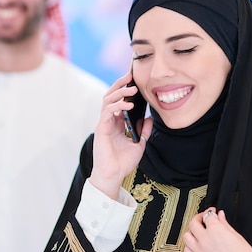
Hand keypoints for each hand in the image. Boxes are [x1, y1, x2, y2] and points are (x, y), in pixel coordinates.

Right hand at [89, 71, 152, 199]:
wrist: (113, 175)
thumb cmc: (123, 162)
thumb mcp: (140, 144)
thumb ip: (144, 131)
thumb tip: (150, 117)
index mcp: (117, 123)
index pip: (119, 101)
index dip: (125, 90)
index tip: (135, 81)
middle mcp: (109, 121)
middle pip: (111, 96)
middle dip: (120, 84)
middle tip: (130, 75)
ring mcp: (104, 123)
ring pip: (107, 100)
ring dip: (119, 92)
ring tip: (132, 89)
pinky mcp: (101, 128)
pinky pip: (107, 111)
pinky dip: (117, 105)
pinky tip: (128, 105)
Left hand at [183, 209, 251, 251]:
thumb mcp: (237, 236)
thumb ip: (225, 224)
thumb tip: (220, 216)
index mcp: (216, 230)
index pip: (207, 216)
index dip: (210, 212)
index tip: (212, 213)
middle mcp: (205, 239)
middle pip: (193, 223)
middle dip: (198, 219)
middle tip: (203, 220)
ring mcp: (200, 251)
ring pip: (186, 236)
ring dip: (191, 232)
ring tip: (198, 233)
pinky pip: (186, 251)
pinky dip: (189, 246)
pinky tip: (196, 245)